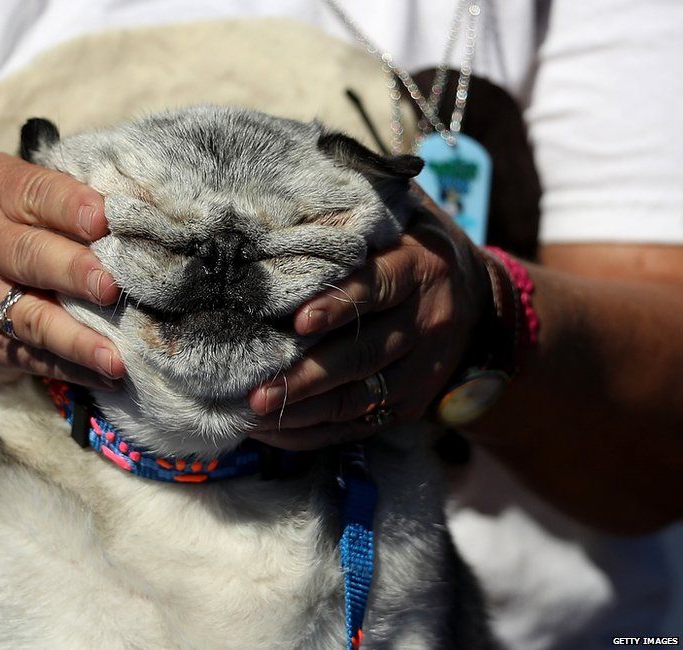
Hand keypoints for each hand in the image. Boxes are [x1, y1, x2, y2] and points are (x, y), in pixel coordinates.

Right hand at [0, 152, 125, 391]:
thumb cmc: (7, 229)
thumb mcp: (21, 197)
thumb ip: (70, 198)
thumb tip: (142, 209)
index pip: (34, 193)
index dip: (70, 206)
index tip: (104, 219)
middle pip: (28, 255)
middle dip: (73, 270)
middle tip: (110, 286)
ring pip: (32, 318)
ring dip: (78, 339)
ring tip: (114, 355)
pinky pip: (38, 359)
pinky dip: (77, 369)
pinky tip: (109, 375)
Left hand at [247, 195, 489, 449]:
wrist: (479, 299)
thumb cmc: (411, 246)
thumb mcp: (399, 215)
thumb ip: (355, 208)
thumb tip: (294, 193)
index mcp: (418, 268)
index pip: (378, 288)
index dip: (339, 305)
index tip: (298, 322)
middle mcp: (426, 322)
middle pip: (364, 354)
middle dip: (307, 376)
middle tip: (257, 391)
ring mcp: (423, 369)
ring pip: (359, 398)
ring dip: (304, 411)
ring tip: (253, 415)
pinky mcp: (412, 403)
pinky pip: (360, 426)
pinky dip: (314, 433)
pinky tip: (272, 432)